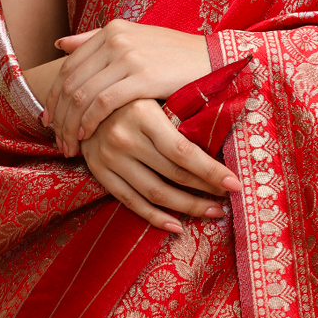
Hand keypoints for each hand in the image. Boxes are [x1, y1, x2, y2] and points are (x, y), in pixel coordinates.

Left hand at [44, 19, 211, 157]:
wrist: (215, 60)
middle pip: (70, 82)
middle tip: (56, 140)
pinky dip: (90, 121)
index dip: (53, 96)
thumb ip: (96, 40)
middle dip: (58, 116)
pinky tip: (88, 136)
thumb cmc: (175, 57)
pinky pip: (103, 102)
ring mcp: (129, 56)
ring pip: (82, 95)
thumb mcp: (135, 41)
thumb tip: (60, 45)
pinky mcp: (143, 76)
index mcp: (111, 30)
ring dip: (71, 125)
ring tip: (70, 145)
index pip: (69, 66)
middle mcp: (115, 39)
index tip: (49, 120)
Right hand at [82, 98, 239, 232]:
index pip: (183, 151)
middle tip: (230, 196)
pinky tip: (177, 226)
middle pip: (173, 174)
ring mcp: (109, 158)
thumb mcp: (154, 91)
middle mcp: (124, 138)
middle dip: (206, 189)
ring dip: (187, 207)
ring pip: (155, 193)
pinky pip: (130, 202)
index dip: (211, 171)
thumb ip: (182, 108)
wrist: (82, 96)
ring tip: (213, 211)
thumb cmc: (132, 91)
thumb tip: (225, 126)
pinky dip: (155, 218)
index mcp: (142, 113)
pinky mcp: (99, 171)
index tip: (235, 183)